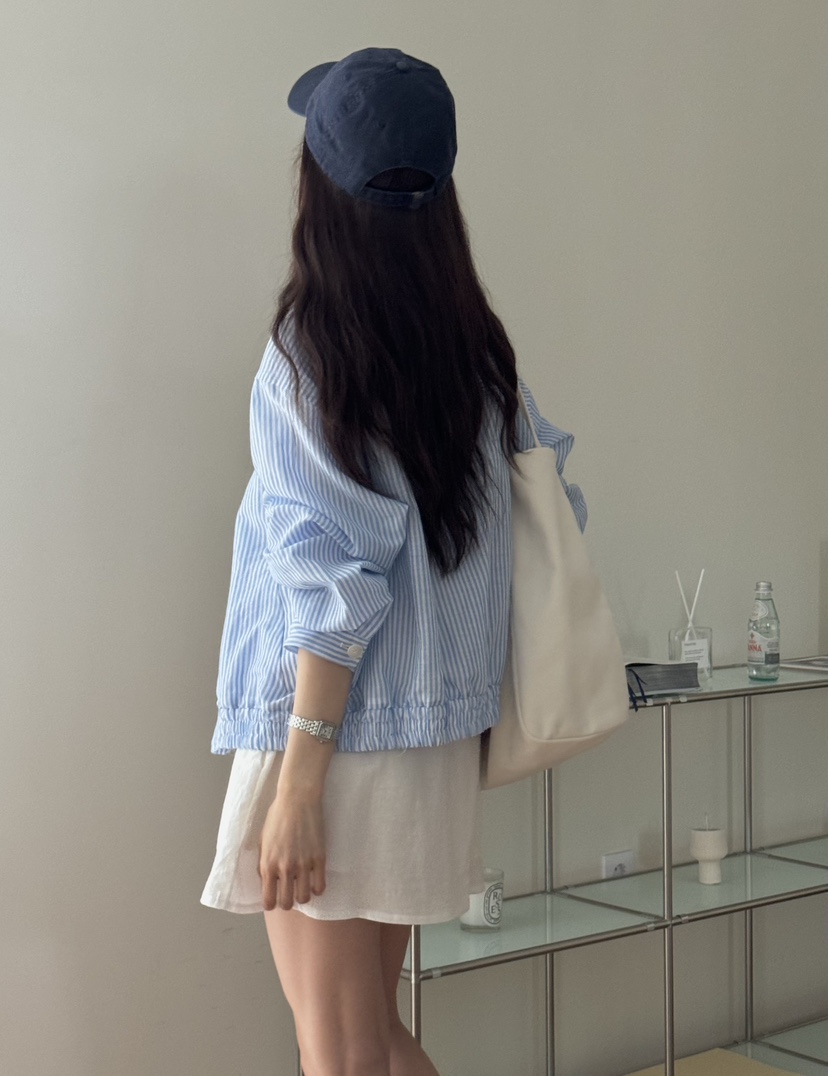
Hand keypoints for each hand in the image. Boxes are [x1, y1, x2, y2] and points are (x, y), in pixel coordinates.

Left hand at [257, 790, 326, 910]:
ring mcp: (304, 864)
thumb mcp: (262, 840)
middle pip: (286, 903)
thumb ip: (263, 863)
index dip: (271, 903)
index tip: (274, 898)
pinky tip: (315, 881)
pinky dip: (317, 888)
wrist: (297, 799)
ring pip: (304, 898)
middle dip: (287, 902)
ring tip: (302, 887)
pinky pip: (320, 886)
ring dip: (302, 896)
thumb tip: (266, 880)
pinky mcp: (319, 858)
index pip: (268, 901)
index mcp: (268, 864)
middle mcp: (285, 868)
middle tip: (289, 893)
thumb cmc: (277, 816)